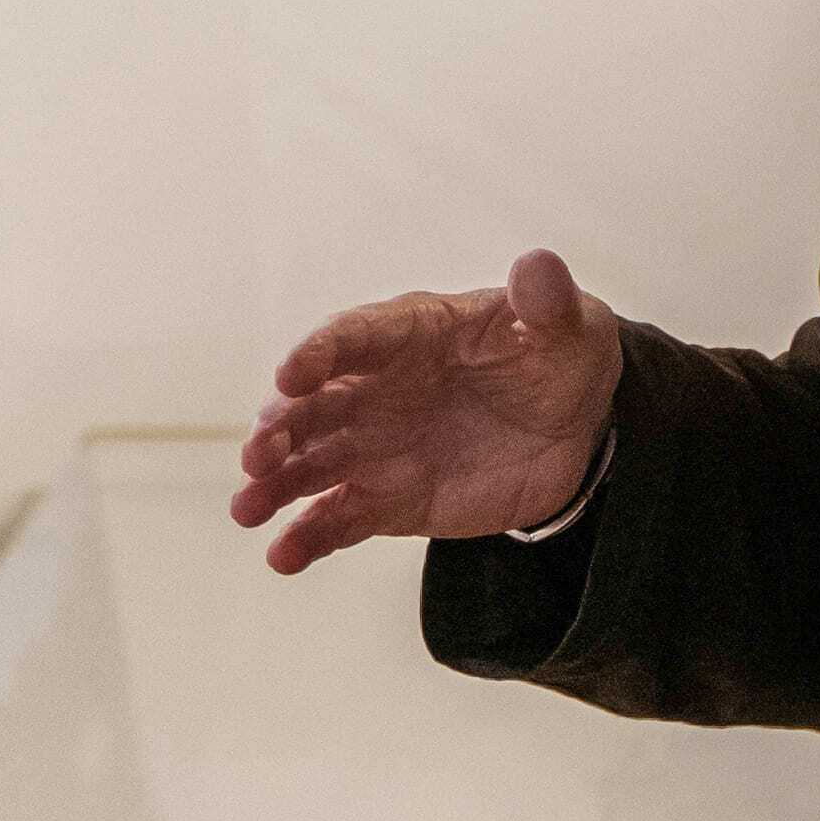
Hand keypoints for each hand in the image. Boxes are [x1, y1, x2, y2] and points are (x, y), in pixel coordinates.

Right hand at [232, 251, 628, 573]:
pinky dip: (307, 537)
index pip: (349, 336)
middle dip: (277, 427)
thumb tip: (538, 263)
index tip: (290, 376)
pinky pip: (337, 518)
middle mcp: (374, 388)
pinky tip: (283, 557)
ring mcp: (374, 446)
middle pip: (311, 405)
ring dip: (273, 484)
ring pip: (308, 464)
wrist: (573, 427)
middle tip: (256, 455)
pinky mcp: (385, 499)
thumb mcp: (567, 327)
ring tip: (246, 509)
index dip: (317, 354)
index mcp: (406, 333)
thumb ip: (547, 303)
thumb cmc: (560, 356)